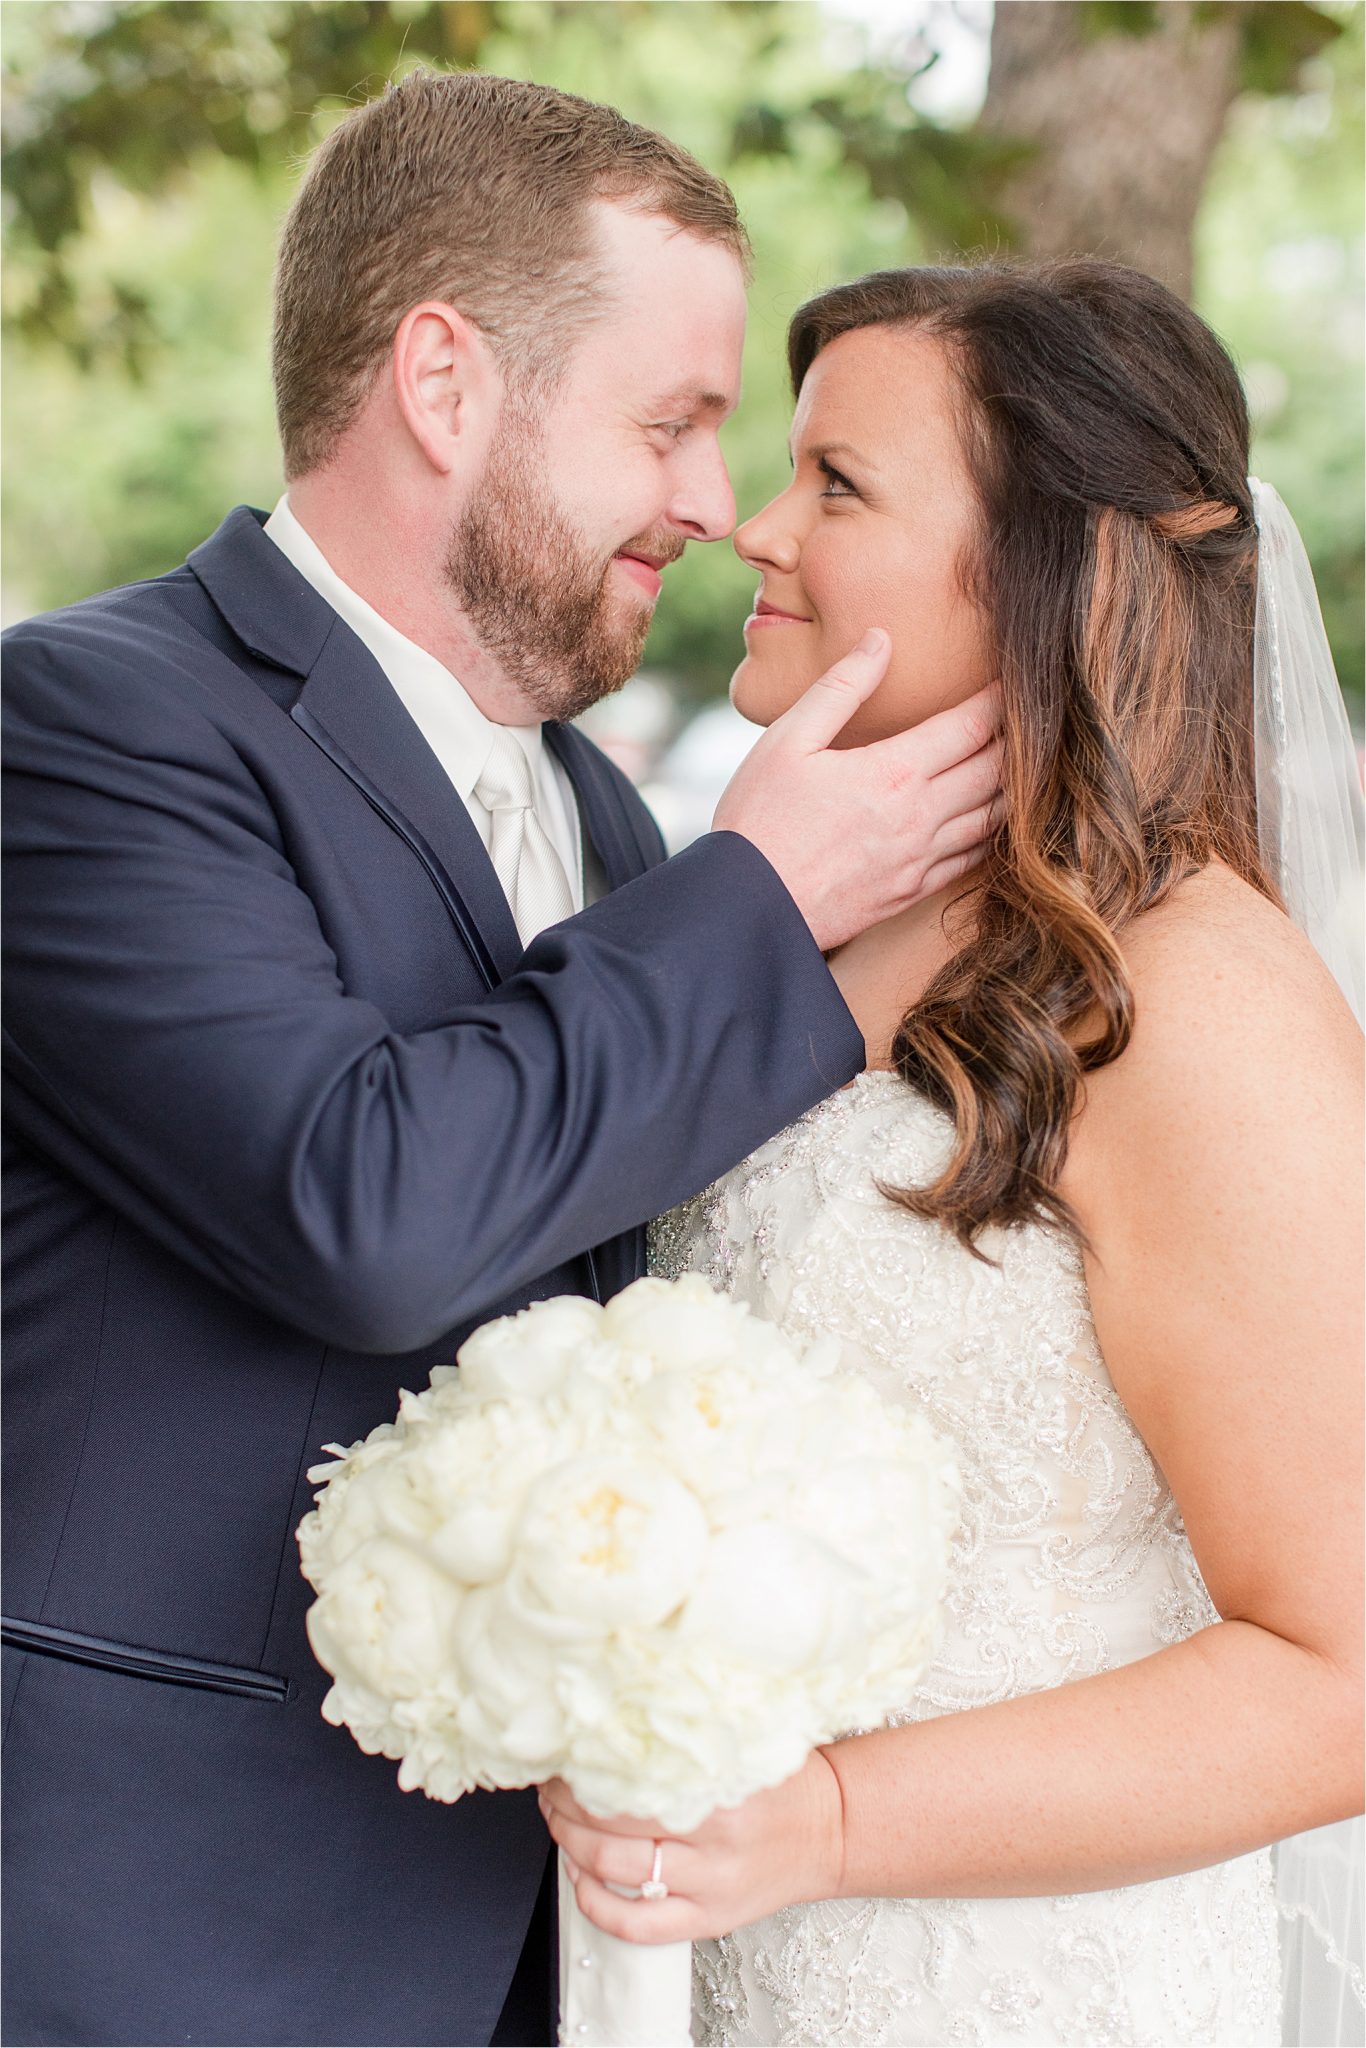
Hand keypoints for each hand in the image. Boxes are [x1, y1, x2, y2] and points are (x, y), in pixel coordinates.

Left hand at [538, 1751, 844, 1945]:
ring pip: (614, 1870)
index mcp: (720, 1788)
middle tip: (550, 1783)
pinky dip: (595, 1905)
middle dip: (566, 1803)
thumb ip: (691, 1736)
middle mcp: (713, 1842)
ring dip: (570, 1844)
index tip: (563, 1750)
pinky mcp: (709, 1921)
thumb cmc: (784, 1781)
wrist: (833, 1829)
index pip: (630, 1777)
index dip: (583, 1766)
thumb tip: (621, 1711)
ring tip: (557, 1820)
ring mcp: (709, 1886)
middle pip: (611, 1824)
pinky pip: (637, 1926)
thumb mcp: (745, 1745)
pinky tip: (579, 1879)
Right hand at [713, 629, 1002, 953]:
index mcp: (894, 772)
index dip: (999, 699)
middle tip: (1031, 716)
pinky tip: (994, 822)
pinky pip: (972, 861)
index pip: (971, 726)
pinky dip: (992, 835)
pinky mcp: (910, 893)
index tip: (1013, 679)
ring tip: (1024, 763)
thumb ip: (841, 688)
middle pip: (994, 770)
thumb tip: (881, 640)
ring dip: (1014, 788)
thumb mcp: (787, 739)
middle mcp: (919, 817)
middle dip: (1018, 739)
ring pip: (993, 818)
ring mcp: (919, 860)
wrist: (747, 910)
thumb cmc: (758, 820)